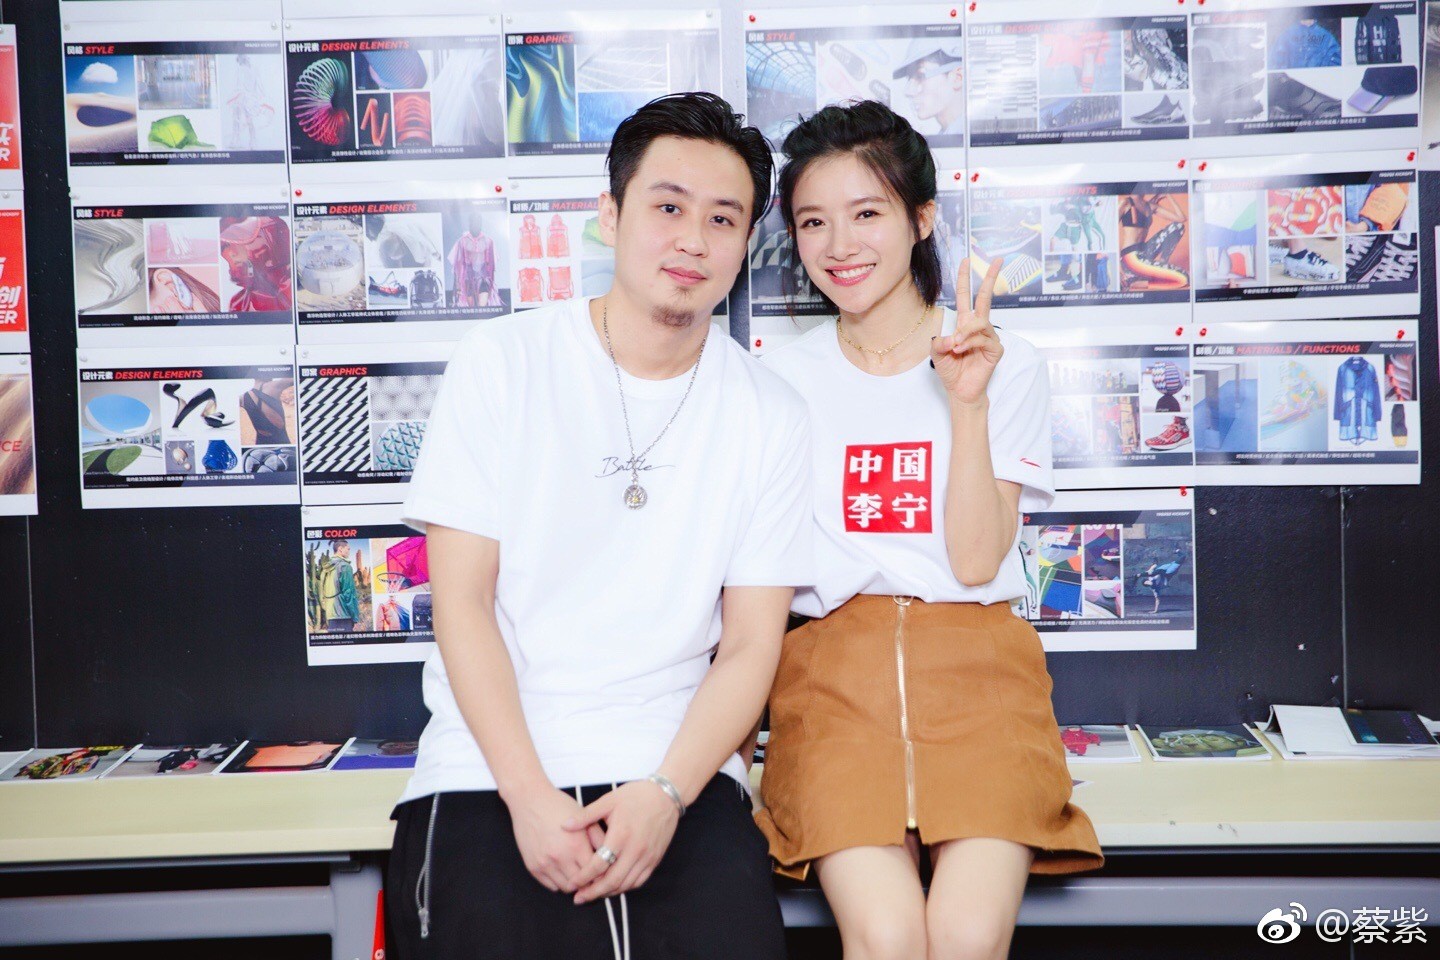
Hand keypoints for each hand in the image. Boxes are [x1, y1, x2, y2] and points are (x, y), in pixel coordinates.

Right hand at [507, 786, 606, 893]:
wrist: (530, 800)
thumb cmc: (559, 806)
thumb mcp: (584, 818)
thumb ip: (599, 839)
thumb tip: (613, 857)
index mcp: (576, 845)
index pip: (595, 873)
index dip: (602, 874)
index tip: (605, 871)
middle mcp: (560, 857)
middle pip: (581, 884)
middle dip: (589, 882)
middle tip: (593, 876)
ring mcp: (545, 864)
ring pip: (566, 888)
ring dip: (574, 883)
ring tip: (578, 873)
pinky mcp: (533, 867)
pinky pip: (551, 885)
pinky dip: (559, 882)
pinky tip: (564, 870)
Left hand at [563, 779, 679, 903]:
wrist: (666, 795)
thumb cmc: (636, 795)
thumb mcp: (608, 801)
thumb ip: (585, 816)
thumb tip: (564, 825)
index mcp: (621, 835)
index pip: (599, 865)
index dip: (583, 877)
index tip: (571, 884)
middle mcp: (635, 850)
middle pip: (612, 881)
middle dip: (593, 892)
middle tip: (579, 898)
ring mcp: (647, 857)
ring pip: (626, 884)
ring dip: (608, 892)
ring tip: (593, 894)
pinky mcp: (654, 859)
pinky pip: (639, 881)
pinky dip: (624, 887)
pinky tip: (613, 887)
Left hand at [932, 256, 1004, 405]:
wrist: (959, 391)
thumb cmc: (951, 370)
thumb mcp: (937, 352)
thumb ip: (940, 340)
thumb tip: (953, 336)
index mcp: (964, 323)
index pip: (966, 297)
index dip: (966, 279)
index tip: (967, 261)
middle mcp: (978, 327)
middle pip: (985, 298)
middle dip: (991, 278)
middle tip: (998, 260)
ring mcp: (989, 337)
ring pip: (980, 322)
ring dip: (965, 333)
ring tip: (955, 346)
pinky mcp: (995, 349)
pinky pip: (983, 339)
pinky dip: (970, 344)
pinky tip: (961, 350)